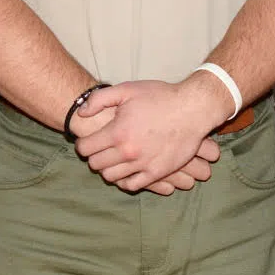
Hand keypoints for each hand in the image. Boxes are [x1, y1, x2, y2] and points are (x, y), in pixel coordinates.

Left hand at [71, 75, 231, 191]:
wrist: (192, 109)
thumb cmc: (160, 96)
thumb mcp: (127, 90)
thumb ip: (99, 100)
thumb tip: (81, 112)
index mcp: (117, 132)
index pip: (85, 148)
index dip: (83, 144)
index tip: (89, 141)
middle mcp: (127, 151)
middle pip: (96, 165)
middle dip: (94, 157)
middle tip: (101, 150)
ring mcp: (142, 164)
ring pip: (111, 177)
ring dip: (108, 169)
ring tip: (113, 159)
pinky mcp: (157, 172)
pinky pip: (132, 185)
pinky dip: (125, 180)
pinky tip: (127, 170)